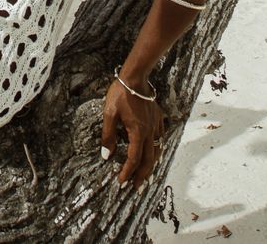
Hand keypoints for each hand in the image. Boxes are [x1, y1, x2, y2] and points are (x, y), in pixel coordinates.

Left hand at [99, 75, 166, 189]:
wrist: (135, 78)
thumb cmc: (120, 94)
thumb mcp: (109, 114)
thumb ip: (108, 135)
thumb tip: (106, 155)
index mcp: (137, 131)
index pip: (133, 158)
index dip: (127, 172)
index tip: (121, 182)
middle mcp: (149, 131)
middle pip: (148, 160)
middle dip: (141, 176)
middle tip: (135, 187)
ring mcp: (156, 125)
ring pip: (156, 151)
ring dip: (151, 165)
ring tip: (145, 175)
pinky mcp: (158, 119)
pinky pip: (159, 139)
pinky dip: (156, 150)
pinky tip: (152, 152)